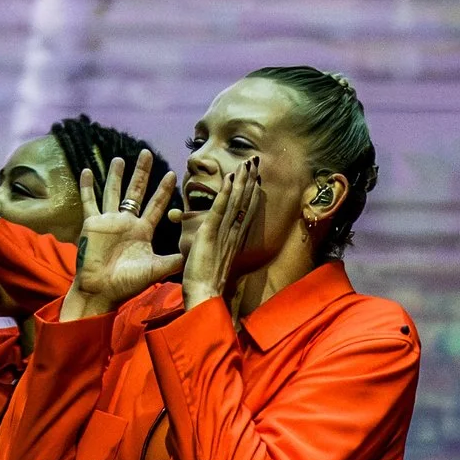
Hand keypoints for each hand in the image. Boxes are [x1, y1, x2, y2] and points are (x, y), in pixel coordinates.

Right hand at [63, 152, 183, 319]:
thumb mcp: (154, 269)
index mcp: (143, 231)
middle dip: (142, 173)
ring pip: (113, 192)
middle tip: (147, 153)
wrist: (102, 290)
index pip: (157, 205)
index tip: (172, 173)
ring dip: (116, 176)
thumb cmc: (127, 283)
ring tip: (119, 159)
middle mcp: (127, 222)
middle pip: (136, 192)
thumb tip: (195, 255)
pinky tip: (86, 170)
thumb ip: (172, 261)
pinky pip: (89, 202)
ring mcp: (109, 221)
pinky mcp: (92, 224)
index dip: (164, 190)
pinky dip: (87, 187)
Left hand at [180, 157, 261, 307]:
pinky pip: (220, 210)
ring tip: (248, 163)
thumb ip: (213, 248)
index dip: (250, 194)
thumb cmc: (204, 284)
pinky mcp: (211, 234)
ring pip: (236, 202)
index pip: (244, 212)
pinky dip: (225, 193)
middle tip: (255, 162)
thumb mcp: (211, 261)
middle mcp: (233, 235)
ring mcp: (224, 234)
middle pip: (245, 203)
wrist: (204, 297)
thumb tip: (207, 243)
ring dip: (242, 181)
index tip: (254, 178)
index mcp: (233, 240)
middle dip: (250, 182)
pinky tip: (229, 178)